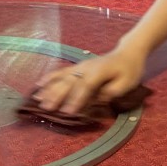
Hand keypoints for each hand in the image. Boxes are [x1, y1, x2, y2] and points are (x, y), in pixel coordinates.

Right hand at [32, 43, 147, 113]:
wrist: (127, 53)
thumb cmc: (129, 70)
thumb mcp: (127, 83)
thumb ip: (112, 91)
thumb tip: (97, 99)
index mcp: (99, 72)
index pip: (85, 86)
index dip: (76, 99)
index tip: (68, 112)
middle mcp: (86, 68)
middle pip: (69, 82)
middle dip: (57, 95)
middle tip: (46, 108)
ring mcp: (80, 67)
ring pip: (62, 77)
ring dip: (49, 88)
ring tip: (37, 98)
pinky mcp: (77, 67)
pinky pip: (60, 72)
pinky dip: (49, 78)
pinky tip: (38, 84)